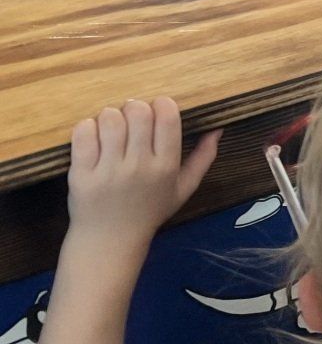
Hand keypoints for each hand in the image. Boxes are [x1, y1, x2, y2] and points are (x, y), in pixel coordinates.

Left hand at [67, 99, 219, 241]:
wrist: (111, 239)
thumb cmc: (150, 211)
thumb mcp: (184, 188)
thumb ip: (203, 158)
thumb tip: (218, 128)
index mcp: (166, 167)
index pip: (167, 118)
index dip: (162, 104)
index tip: (157, 110)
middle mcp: (139, 166)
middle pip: (138, 112)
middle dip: (135, 107)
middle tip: (132, 118)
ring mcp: (108, 171)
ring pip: (110, 118)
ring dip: (111, 115)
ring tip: (112, 127)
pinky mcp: (82, 174)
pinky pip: (83, 133)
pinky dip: (87, 126)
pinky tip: (94, 135)